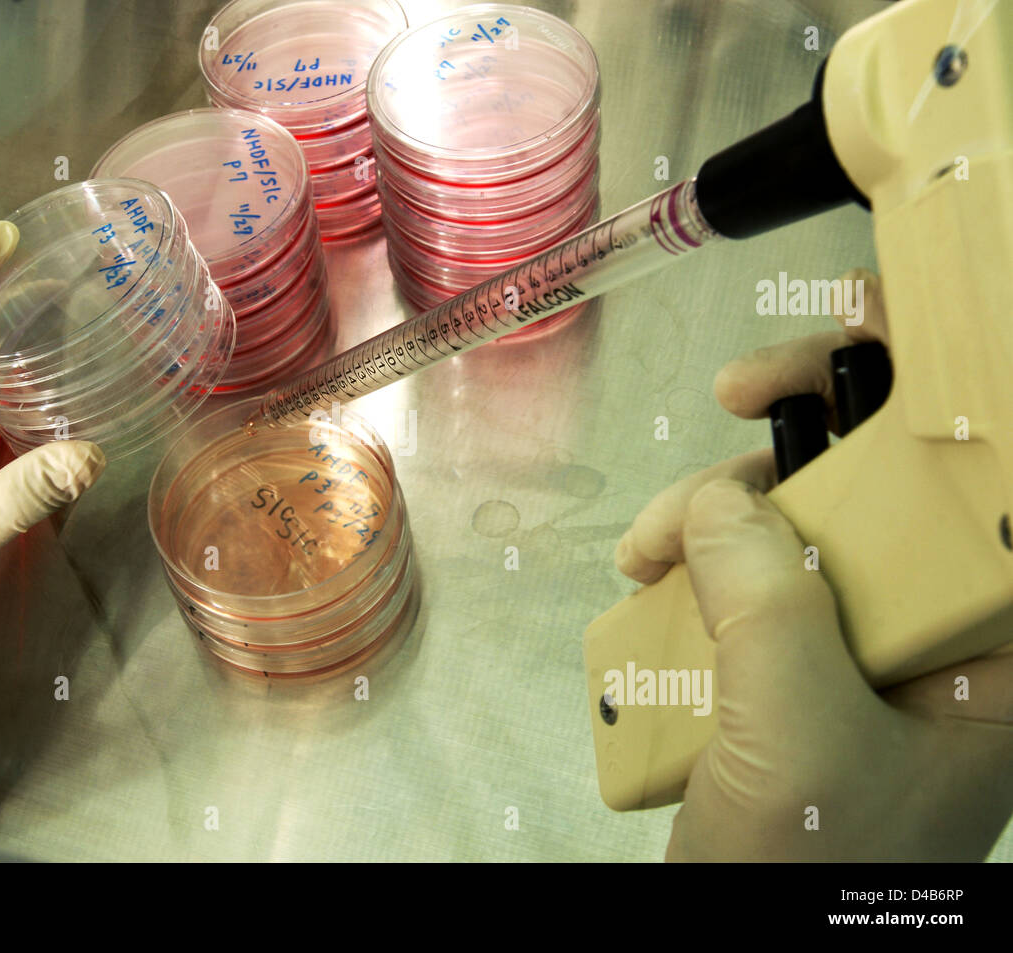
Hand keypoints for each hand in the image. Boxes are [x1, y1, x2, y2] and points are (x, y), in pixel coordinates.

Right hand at [614, 270, 1012, 860]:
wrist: (741, 950)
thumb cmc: (809, 870)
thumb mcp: (795, 726)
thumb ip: (767, 593)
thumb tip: (718, 501)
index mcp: (1003, 641)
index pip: (992, 480)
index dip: (940, 377)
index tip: (863, 325)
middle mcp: (952, 627)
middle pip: (898, 469)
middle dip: (804, 426)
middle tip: (737, 400)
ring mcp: (875, 643)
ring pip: (811, 513)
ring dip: (717, 508)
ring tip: (645, 557)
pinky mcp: (808, 658)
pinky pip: (758, 567)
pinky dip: (699, 554)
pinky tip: (651, 578)